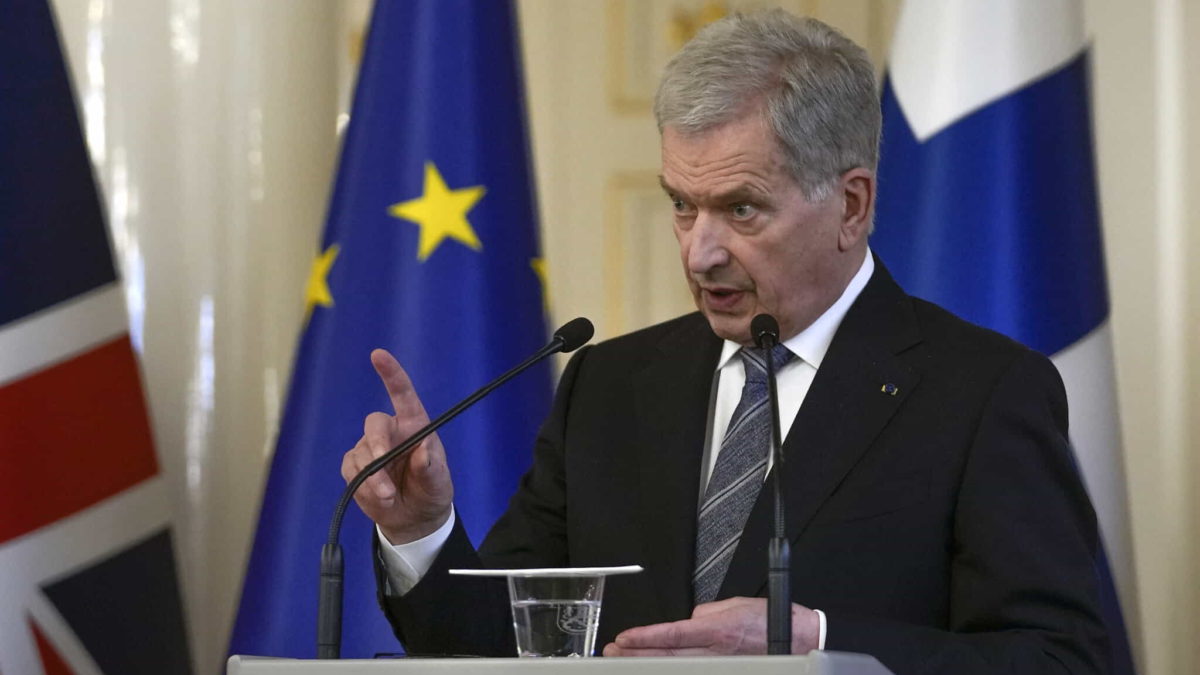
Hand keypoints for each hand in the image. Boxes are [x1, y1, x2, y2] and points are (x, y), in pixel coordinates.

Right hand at [341, 349, 453, 543]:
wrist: (414, 518)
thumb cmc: (431, 491)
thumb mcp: (439, 482)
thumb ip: (431, 467)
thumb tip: (423, 449)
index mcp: (415, 425)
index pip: (402, 394)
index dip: (391, 373)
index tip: (378, 354)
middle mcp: (391, 432)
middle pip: (374, 424)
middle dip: (376, 445)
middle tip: (382, 466)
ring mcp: (369, 448)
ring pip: (360, 454)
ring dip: (373, 478)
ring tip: (389, 496)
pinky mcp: (355, 467)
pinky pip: (351, 471)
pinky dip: (363, 486)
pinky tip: (379, 498)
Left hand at [603, 597, 819, 656]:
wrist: (800, 639)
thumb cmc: (772, 621)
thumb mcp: (736, 604)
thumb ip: (707, 613)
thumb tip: (689, 621)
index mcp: (718, 630)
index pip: (673, 634)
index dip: (645, 637)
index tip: (625, 638)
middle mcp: (717, 651)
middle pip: (668, 655)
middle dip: (638, 653)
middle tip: (614, 652)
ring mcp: (721, 665)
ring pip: (677, 667)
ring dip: (649, 663)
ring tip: (625, 660)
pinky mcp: (728, 671)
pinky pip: (694, 671)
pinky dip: (674, 670)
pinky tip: (657, 668)